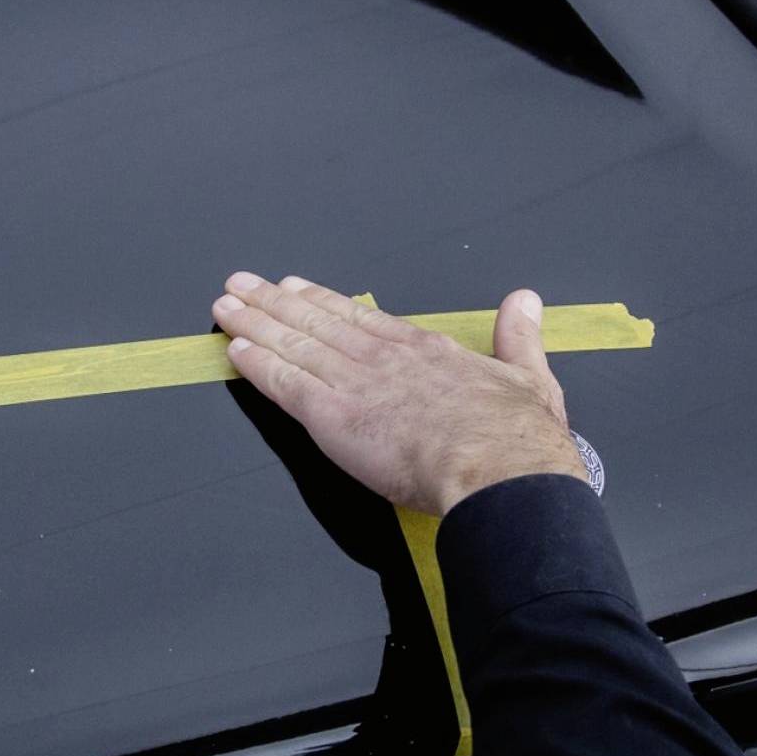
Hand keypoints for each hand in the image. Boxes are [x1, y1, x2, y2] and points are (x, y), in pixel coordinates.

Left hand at [211, 273, 584, 515]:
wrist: (499, 469)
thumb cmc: (516, 436)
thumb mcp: (529, 376)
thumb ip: (519, 336)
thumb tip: (524, 300)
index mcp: (425, 351)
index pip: (363, 320)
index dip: (326, 302)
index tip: (299, 288)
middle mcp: (383, 358)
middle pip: (318, 323)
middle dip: (276, 302)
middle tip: (244, 286)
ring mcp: (355, 383)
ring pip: (294, 345)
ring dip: (256, 323)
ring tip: (226, 307)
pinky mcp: (333, 416)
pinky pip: (284, 384)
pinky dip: (257, 365)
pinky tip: (236, 351)